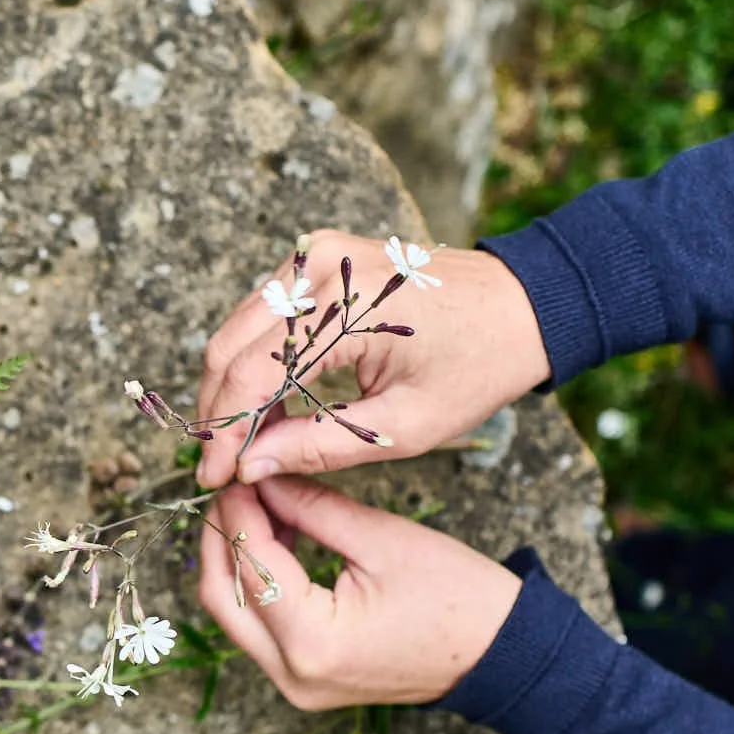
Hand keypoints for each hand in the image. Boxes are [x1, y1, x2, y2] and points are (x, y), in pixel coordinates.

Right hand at [194, 230, 551, 488]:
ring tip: (244, 442)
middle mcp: (318, 266)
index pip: (253, 375)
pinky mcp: (315, 258)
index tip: (212, 478)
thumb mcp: (404, 426)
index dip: (225, 433)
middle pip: (229, 347)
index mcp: (346, 305)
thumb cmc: (477, 366)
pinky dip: (255, 361)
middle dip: (218, 412)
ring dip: (232, 388)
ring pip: (237, 330)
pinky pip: (262, 315)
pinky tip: (268, 405)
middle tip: (221, 465)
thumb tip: (250, 467)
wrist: (522, 305)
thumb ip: (319, 446)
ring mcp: (313, 255)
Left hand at [197, 477, 522, 708]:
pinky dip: (259, 581)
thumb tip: (260, 473)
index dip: (237, 510)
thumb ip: (312, 506)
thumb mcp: (382, 538)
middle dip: (221, 535)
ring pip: (234, 612)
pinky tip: (278, 536)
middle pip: (220, 596)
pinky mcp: (303, 679)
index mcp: (314, 641)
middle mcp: (292, 674)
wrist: (502, 654)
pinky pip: (261, 626)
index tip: (238, 466)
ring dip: (237, 556)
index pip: (249, 564)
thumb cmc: (459, 597)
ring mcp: (294, 685)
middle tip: (235, 483)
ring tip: (258, 501)